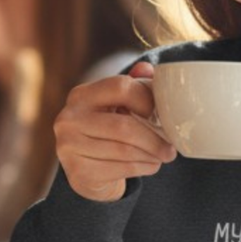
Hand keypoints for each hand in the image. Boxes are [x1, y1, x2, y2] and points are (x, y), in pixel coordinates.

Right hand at [55, 61, 176, 202]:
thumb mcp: (116, 106)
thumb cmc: (106, 133)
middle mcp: (69, 118)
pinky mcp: (78, 172)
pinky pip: (121, 169)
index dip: (146, 99)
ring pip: (125, 150)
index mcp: (81, 95)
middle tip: (171, 148)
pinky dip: (142, 168)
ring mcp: (70, 146)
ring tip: (163, 156)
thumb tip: (148, 69)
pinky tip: (150, 166)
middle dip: (154, 139)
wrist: (85, 172)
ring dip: (151, 155)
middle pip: (124, 126)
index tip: (158, 113)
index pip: (120, 87)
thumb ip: (133, 86)